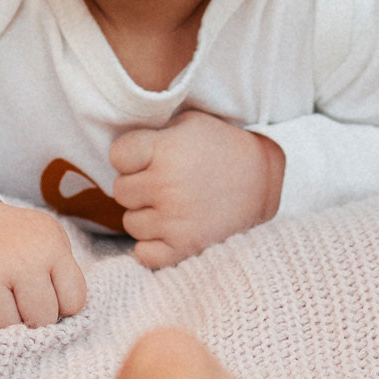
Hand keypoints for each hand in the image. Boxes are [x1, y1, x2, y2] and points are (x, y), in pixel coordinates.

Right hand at [0, 194, 88, 328]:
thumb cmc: (7, 240)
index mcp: (49, 243)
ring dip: (0, 324)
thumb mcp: (47, 240)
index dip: (59, 305)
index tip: (40, 293)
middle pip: (42, 320)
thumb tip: (64, 323)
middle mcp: (20, 257)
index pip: (73, 303)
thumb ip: (64, 275)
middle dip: (29, 318)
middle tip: (12, 298)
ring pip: (9, 330)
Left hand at [109, 111, 284, 269]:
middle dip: (138, 186)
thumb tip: (116, 145)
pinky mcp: (184, 246)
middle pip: (120, 191)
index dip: (131, 157)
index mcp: (165, 150)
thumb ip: (151, 131)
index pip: (117, 156)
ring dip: (147, 216)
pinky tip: (170, 230)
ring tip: (173, 204)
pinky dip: (153, 246)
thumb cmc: (220, 147)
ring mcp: (175, 219)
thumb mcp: (187, 124)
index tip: (150, 158)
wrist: (262, 181)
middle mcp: (166, 185)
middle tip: (164, 182)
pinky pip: (144, 254)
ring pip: (130, 223)